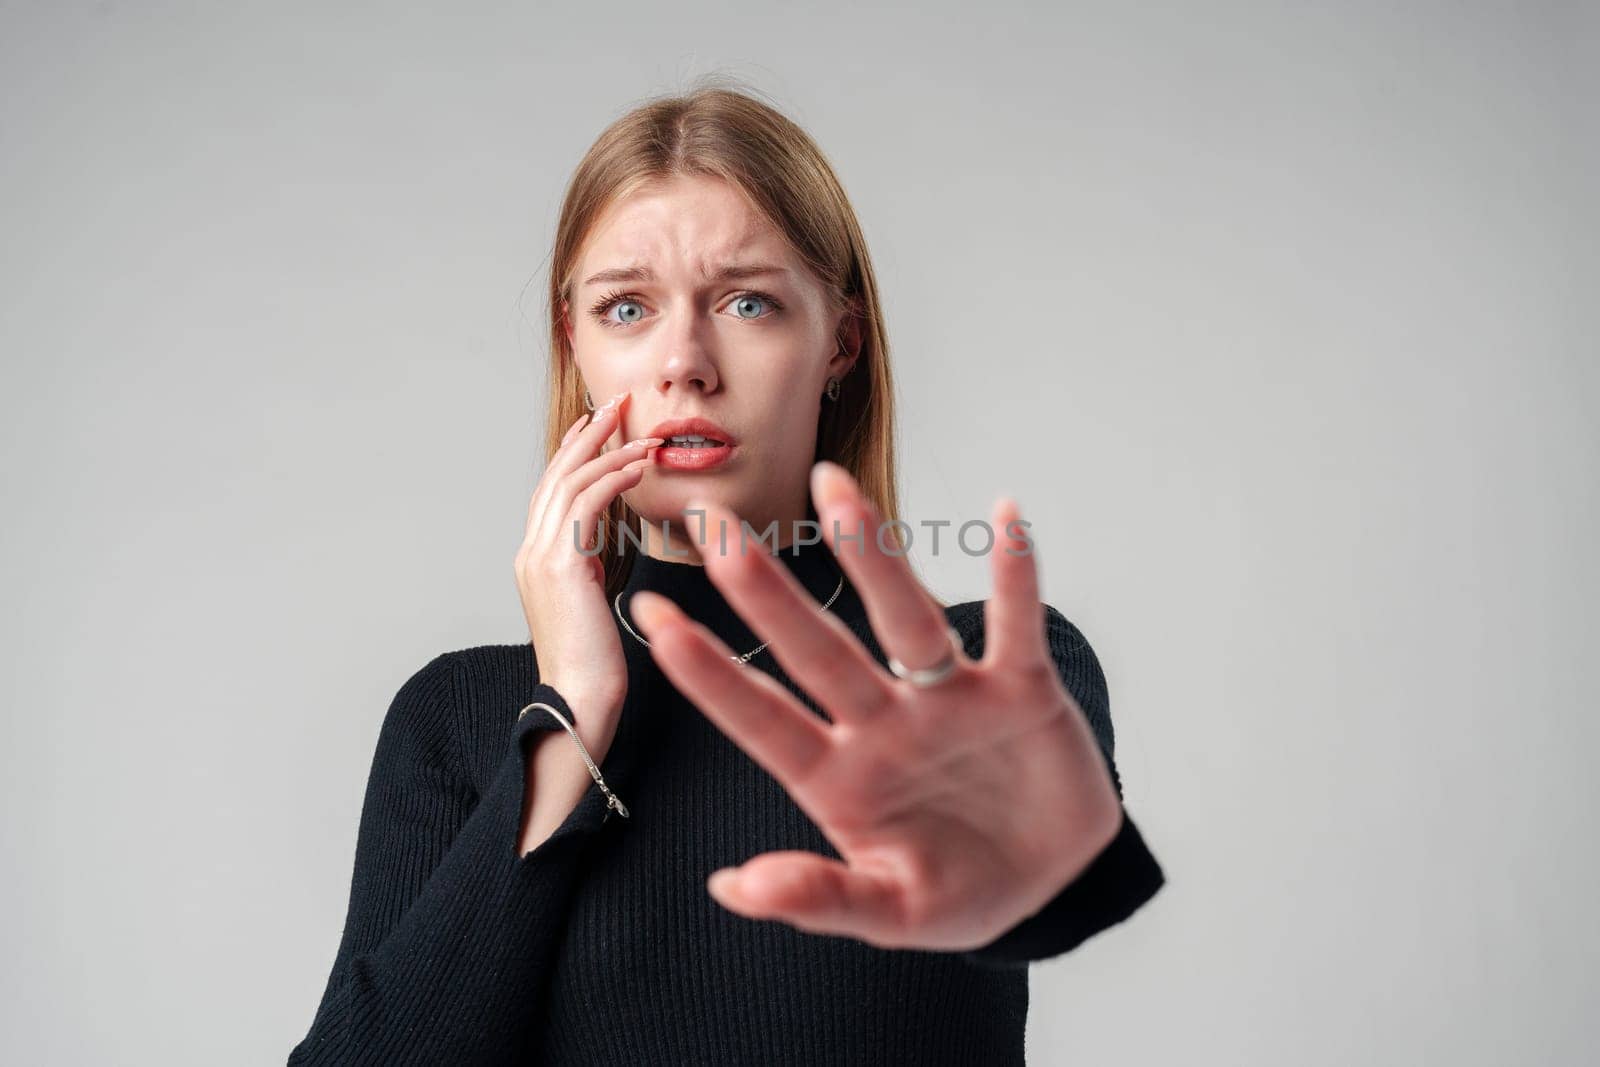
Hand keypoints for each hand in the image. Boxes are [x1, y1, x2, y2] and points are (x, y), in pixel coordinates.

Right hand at [515, 390, 660, 757]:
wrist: (579, 705)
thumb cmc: (593, 667)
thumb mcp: (586, 606)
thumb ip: (584, 571)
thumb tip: (597, 550)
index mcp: (535, 560)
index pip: (552, 489)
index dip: (575, 451)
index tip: (600, 424)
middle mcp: (531, 552)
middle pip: (557, 473)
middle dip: (589, 433)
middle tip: (619, 403)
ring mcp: (541, 558)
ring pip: (570, 481)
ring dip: (609, 449)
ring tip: (640, 428)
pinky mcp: (563, 567)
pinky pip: (588, 504)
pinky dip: (615, 477)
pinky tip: (641, 464)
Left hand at [627, 461, 1122, 951]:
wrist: (1055, 882)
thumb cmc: (961, 892)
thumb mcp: (892, 914)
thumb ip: (820, 898)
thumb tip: (732, 888)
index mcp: (841, 779)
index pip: (762, 717)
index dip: (709, 674)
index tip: (652, 620)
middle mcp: (886, 724)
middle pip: (817, 649)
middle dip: (765, 593)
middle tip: (715, 527)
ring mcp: (952, 700)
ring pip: (906, 618)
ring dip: (872, 555)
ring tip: (834, 486)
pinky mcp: (1021, 690)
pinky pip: (1017, 624)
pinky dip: (1018, 575)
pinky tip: (1007, 517)